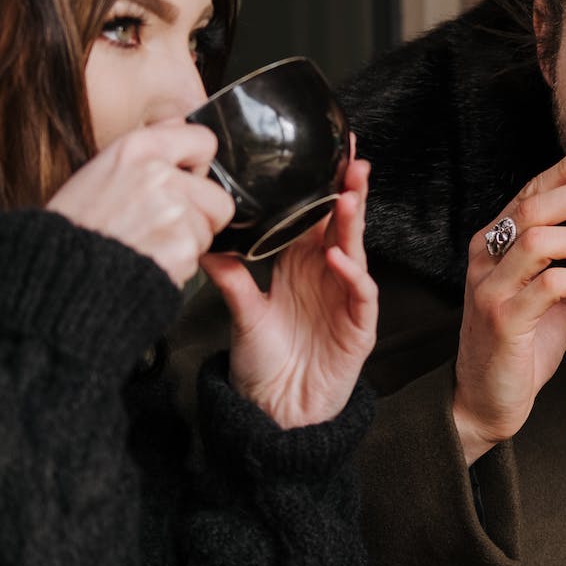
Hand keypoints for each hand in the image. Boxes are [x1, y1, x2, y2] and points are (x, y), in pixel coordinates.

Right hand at [47, 122, 233, 287]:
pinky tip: (147, 261)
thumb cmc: (73, 227)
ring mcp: (172, 210)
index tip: (188, 181)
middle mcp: (157, 174)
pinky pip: (198, 258)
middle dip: (200, 215)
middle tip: (165, 226)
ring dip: (187, 242)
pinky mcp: (180, 246)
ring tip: (147, 244)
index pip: (204, 141)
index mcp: (137, 148)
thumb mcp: (101, 171)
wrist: (56, 273)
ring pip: (209, 229)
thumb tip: (181, 129)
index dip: (199, 167)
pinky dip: (179, 266)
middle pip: (218, 195)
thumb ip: (148, 155)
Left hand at [202, 150, 378, 428]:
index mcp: (299, 266)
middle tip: (351, 158)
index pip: (314, 216)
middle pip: (341, 225)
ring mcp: (346, 299)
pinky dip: (351, 276)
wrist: (275, 412)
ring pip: (356, 252)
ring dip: (353, 224)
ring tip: (347, 196)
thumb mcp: (242, 314)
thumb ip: (230, 277)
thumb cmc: (263, 363)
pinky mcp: (358, 327)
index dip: (321, 185)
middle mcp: (326, 276)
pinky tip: (337, 259)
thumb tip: (204, 241)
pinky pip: (361, 295)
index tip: (324, 153)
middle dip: (349, 190)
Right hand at [453, 137, 565, 464]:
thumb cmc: (519, 346)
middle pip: (534, 208)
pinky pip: (549, 285)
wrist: (486, 400)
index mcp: (495, 246)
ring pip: (538, 240)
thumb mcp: (556, 299)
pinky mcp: (504, 319)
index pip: (530, 194)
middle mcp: (487, 259)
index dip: (564, 170)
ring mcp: (491, 288)